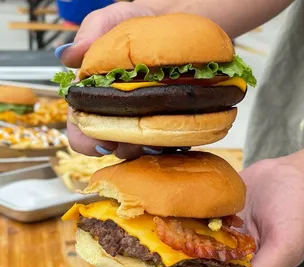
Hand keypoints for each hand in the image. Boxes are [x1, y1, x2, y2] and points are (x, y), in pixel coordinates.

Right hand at [59, 2, 165, 158]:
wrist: (172, 25)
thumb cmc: (137, 25)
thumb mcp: (111, 20)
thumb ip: (89, 36)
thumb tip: (67, 56)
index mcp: (94, 95)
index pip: (80, 127)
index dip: (86, 140)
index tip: (101, 144)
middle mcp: (115, 111)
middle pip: (110, 143)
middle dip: (121, 147)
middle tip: (135, 142)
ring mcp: (140, 118)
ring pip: (137, 147)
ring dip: (144, 147)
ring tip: (157, 138)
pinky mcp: (163, 120)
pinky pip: (164, 141)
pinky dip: (167, 142)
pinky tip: (175, 133)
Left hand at [99, 157, 303, 266]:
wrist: (292, 174)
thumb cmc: (299, 210)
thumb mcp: (286, 246)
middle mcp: (220, 258)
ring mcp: (210, 236)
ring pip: (174, 250)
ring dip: (147, 252)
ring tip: (115, 251)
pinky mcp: (204, 215)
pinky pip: (180, 223)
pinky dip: (160, 225)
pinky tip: (139, 221)